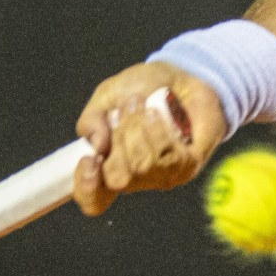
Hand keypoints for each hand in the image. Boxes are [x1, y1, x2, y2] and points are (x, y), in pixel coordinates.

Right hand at [73, 62, 228, 215]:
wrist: (180, 75)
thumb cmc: (141, 89)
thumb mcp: (106, 97)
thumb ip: (92, 121)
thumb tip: (97, 146)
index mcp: (108, 167)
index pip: (94, 200)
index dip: (87, 188)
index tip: (90, 159)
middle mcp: (135, 178)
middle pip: (119, 179)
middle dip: (120, 138)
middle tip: (125, 108)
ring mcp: (162, 176)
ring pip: (145, 166)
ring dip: (140, 129)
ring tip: (144, 105)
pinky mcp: (188, 166)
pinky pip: (170, 158)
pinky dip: (160, 131)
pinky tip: (158, 114)